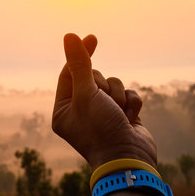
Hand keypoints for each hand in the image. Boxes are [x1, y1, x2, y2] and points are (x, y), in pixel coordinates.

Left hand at [52, 33, 156, 170]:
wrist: (130, 159)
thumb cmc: (101, 129)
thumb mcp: (86, 94)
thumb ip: (79, 64)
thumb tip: (69, 36)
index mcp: (63, 109)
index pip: (69, 73)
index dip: (80, 55)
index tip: (92, 38)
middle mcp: (81, 110)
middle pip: (93, 76)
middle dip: (103, 86)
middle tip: (104, 102)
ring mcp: (103, 113)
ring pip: (113, 84)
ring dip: (118, 96)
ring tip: (118, 114)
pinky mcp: (122, 115)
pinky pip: (128, 95)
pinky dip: (131, 103)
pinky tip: (130, 119)